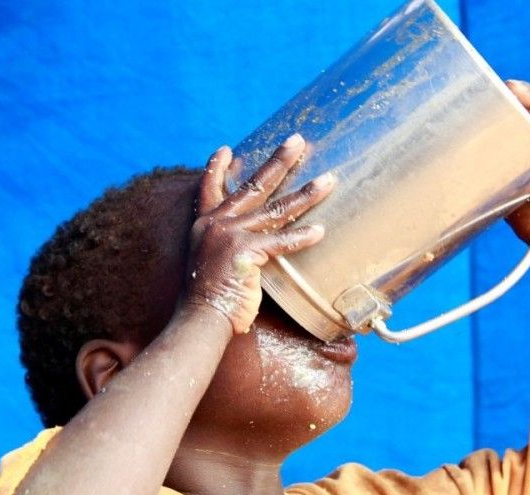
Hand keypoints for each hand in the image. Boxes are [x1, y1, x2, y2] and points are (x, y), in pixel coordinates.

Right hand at [184, 134, 333, 333]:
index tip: (225, 150)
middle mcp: (216, 223)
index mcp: (205, 225)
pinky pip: (280, 241)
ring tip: (329, 180)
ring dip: (306, 193)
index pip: (209, 189)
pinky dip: (301, 237)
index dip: (216, 168)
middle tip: (298, 140)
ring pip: (276, 209)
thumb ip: (222, 247)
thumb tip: (242, 247)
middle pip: (254, 186)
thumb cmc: (208, 299)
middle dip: (278, 161)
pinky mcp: (243, 251)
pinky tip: (320, 231)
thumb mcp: (208, 263)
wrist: (200, 319)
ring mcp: (229, 234)